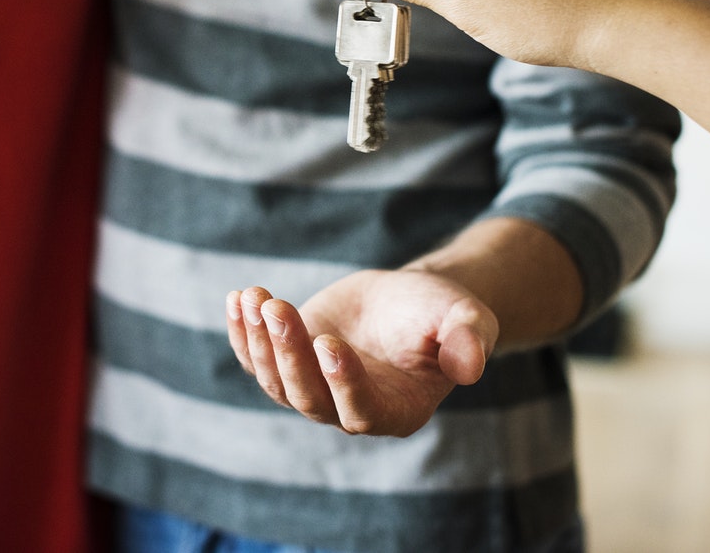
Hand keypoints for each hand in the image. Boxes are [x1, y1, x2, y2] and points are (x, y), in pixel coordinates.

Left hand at [225, 269, 497, 437]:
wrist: (409, 300)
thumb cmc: (442, 313)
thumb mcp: (466, 319)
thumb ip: (469, 340)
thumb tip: (472, 366)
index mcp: (397, 410)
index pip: (361, 410)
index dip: (342, 381)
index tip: (328, 341)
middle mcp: (349, 410)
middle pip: (308, 397)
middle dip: (288, 353)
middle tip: (277, 307)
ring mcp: (314, 389)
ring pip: (276, 380)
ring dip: (259, 340)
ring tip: (254, 297)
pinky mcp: (289, 363)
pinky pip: (256, 359)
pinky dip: (242, 333)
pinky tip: (237, 299)